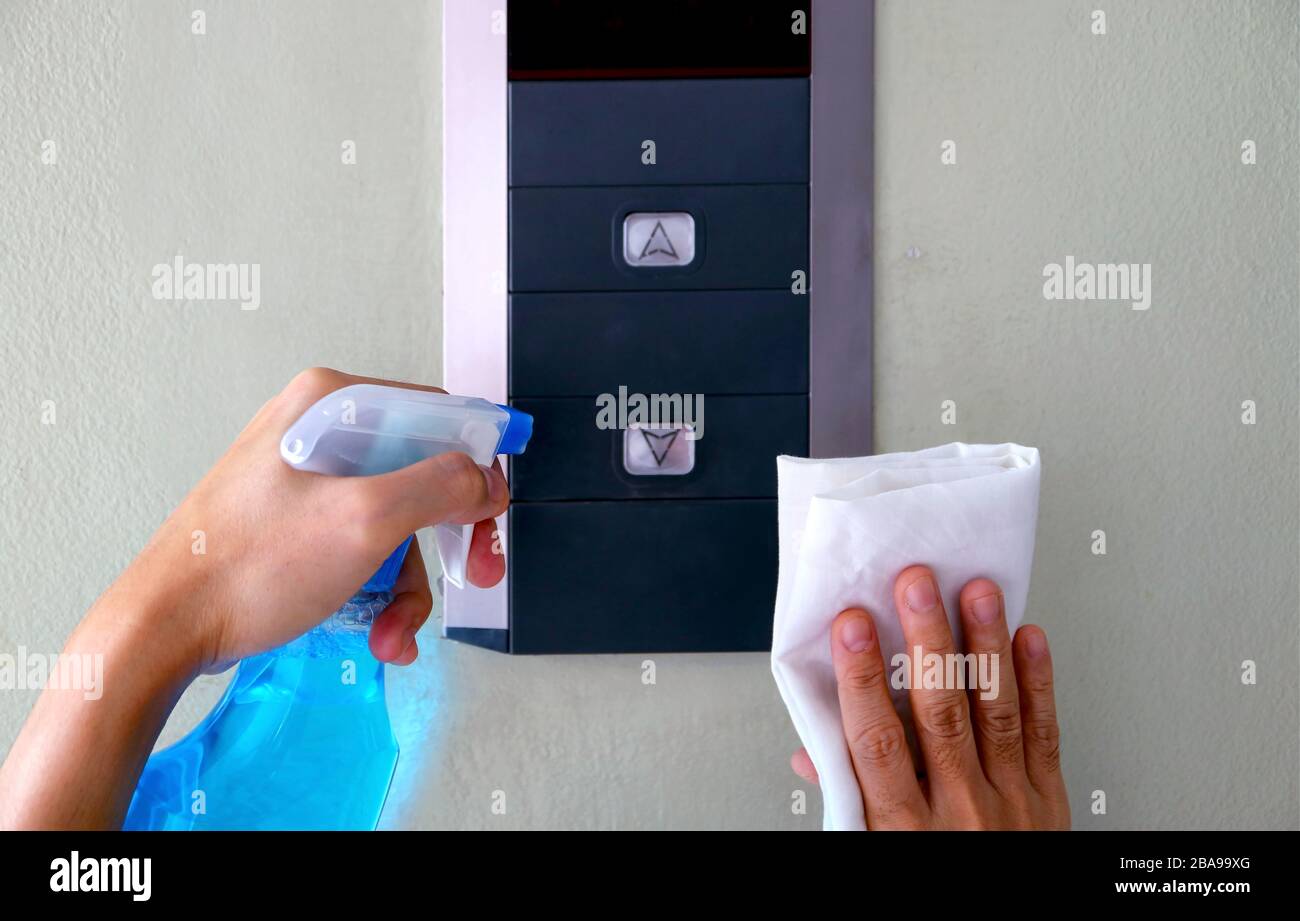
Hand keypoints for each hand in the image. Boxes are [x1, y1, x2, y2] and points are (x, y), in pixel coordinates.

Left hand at [0, 368, 509, 827]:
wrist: (164, 628)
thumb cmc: (249, 568)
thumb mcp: (366, 520)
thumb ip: (441, 487)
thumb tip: (486, 479)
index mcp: (330, 402)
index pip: (437, 417)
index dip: (476, 469)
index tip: (490, 519)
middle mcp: (318, 429)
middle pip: (422, 475)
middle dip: (446, 541)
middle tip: (472, 576)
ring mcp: (306, 478)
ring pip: (396, 523)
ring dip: (407, 585)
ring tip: (392, 631)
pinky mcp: (295, 523)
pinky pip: (363, 547)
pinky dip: (378, 592)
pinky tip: (378, 632)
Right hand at [790, 565, 1069, 829]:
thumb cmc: (932, 876)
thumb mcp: (874, 851)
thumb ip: (846, 799)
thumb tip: (813, 754)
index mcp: (903, 827)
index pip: (877, 740)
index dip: (862, 677)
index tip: (851, 627)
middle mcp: (958, 812)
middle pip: (939, 714)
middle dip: (926, 641)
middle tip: (915, 585)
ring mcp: (1009, 804)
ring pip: (996, 712)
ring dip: (985, 645)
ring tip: (975, 590)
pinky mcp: (1048, 800)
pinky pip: (1044, 733)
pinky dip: (1039, 681)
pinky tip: (1029, 636)